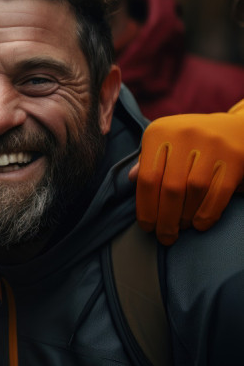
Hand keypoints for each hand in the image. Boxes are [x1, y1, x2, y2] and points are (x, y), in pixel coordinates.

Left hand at [131, 111, 243, 244]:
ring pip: (194, 190)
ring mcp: (212, 145)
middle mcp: (185, 135)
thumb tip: (132, 180)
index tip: (146, 226)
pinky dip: (208, 212)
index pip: (147, 177)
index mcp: (160, 132)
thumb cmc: (189, 142)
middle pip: (171, 187)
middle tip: (164, 237)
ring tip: (181, 228)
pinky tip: (200, 224)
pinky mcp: (235, 157)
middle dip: (165, 218)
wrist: (235, 128)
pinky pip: (219, 192)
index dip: (145, 207)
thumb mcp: (163, 143)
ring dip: (186, 216)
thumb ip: (147, 160)